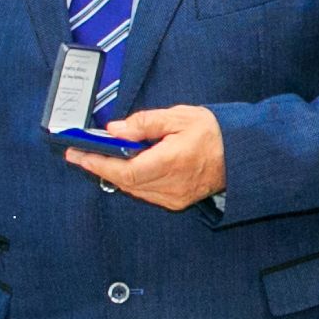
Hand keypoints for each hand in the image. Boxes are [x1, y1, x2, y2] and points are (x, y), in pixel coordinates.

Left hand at [68, 103, 223, 208]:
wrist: (242, 154)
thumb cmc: (214, 132)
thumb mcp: (179, 117)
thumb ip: (144, 123)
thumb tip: (115, 130)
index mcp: (171, 162)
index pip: (125, 170)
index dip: (98, 164)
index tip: (77, 154)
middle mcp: (171, 185)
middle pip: (124, 182)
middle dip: (100, 167)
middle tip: (80, 152)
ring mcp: (174, 197)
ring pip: (133, 189)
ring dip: (114, 174)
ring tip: (99, 157)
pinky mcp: (177, 201)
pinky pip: (145, 193)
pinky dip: (131, 180)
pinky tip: (125, 166)